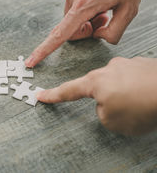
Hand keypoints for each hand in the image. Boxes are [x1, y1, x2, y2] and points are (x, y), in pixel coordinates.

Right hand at [25, 0, 156, 66]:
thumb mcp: (130, 8)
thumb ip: (113, 31)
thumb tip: (98, 36)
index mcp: (83, 5)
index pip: (60, 35)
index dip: (43, 51)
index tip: (31, 61)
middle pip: (70, 27)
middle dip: (86, 29)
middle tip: (105, 18)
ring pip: (73, 15)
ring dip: (88, 17)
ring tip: (107, 5)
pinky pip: (75, 3)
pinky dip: (86, 6)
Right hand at [38, 57, 156, 135]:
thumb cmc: (145, 106)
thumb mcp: (113, 121)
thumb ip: (102, 113)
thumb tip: (108, 105)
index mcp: (96, 82)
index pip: (69, 90)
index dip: (53, 95)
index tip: (41, 95)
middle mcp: (109, 69)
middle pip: (99, 88)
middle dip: (109, 101)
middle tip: (126, 112)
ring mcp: (128, 64)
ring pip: (120, 84)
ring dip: (127, 96)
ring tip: (142, 105)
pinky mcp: (145, 65)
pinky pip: (136, 81)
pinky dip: (141, 90)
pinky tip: (150, 97)